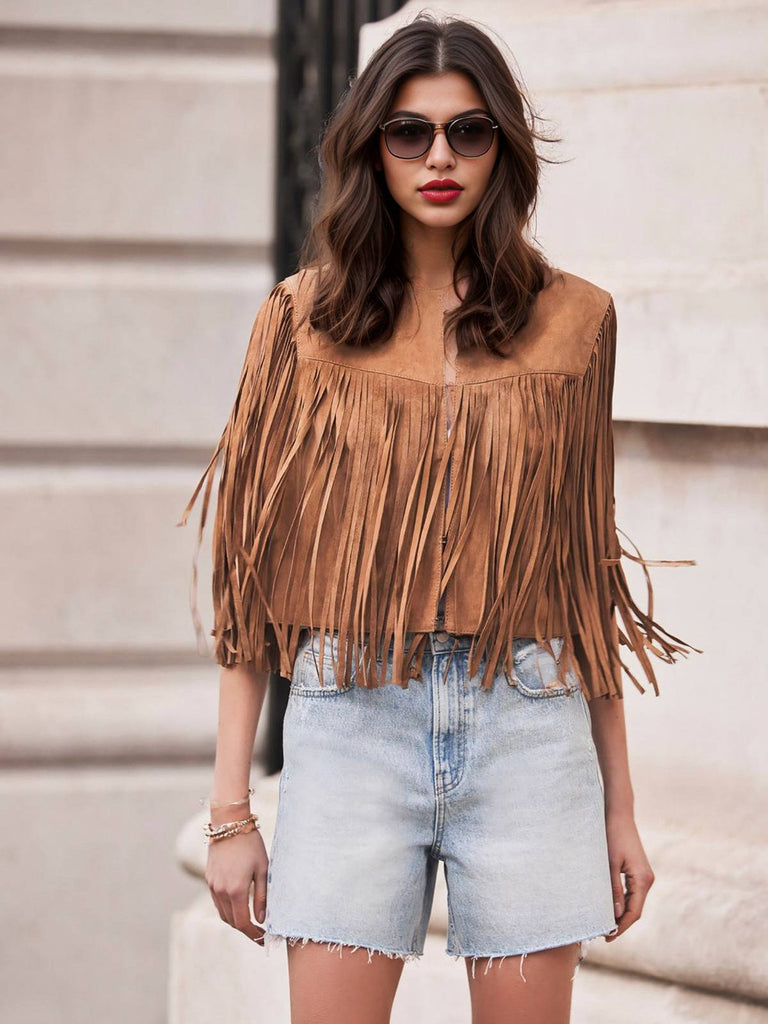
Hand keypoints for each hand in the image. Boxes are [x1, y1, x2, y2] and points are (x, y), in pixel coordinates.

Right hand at [205, 823, 268, 944]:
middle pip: (231, 922)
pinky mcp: (209, 879)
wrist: (229, 824)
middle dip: (245, 930)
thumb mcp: (263, 869)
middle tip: (259, 932)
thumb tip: (262, 920)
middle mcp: (221, 891)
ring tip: (251, 922)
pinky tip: (239, 906)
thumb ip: (263, 896)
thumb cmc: (251, 844)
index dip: (253, 934)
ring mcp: (212, 886)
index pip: (243, 923)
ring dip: (235, 921)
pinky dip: (227, 909)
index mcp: (236, 890)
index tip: (264, 938)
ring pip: (222, 914)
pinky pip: (217, 902)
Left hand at [604, 811, 654, 941]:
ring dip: (622, 913)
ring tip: (605, 923)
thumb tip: (616, 914)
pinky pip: (633, 893)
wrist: (618, 814)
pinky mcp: (639, 871)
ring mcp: (645, 875)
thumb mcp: (609, 863)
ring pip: (635, 902)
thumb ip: (613, 889)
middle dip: (622, 923)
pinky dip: (624, 902)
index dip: (622, 927)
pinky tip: (611, 906)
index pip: (634, 912)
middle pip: (636, 910)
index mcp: (642, 880)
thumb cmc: (612, 836)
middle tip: (604, 934)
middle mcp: (647, 880)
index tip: (609, 937)